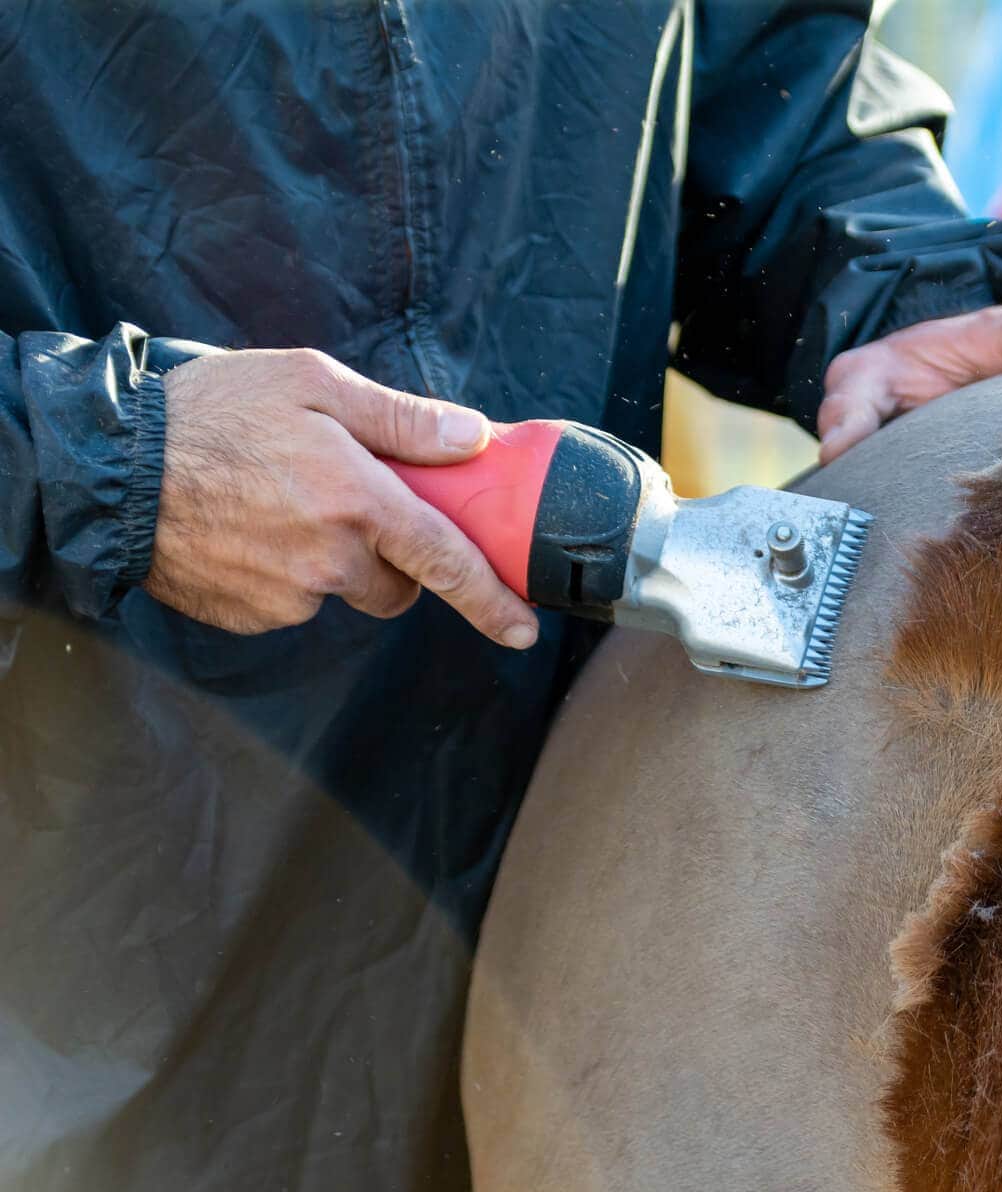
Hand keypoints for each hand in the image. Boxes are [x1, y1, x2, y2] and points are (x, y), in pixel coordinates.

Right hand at [149, 349, 539, 648]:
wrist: (108, 466)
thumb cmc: (211, 411)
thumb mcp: (311, 384)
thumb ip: (401, 419)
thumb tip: (472, 439)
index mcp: (357, 501)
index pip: (447, 562)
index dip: (491, 599)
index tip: (525, 629)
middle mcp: (328, 559)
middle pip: (397, 584)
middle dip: (392, 556)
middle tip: (347, 502)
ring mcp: (286, 596)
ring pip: (342, 591)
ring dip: (333, 560)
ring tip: (278, 504)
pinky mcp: (250, 616)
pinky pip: (293, 603)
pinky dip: (285, 573)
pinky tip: (247, 530)